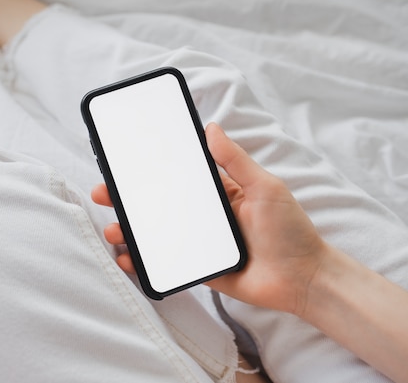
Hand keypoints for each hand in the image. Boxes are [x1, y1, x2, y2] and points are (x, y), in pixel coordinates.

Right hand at [91, 122, 328, 314]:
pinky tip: (126, 259)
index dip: (150, 172)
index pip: (177, 178)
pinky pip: (166, 262)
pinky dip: (144, 262)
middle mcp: (205, 216)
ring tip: (112, 228)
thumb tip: (211, 128)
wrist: (303, 279)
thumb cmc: (290, 231)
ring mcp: (199, 243)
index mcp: (219, 193)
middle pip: (159, 205)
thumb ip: (235, 161)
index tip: (125, 164)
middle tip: (104, 194)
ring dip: (130, 230)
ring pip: (157, 234)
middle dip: (128, 200)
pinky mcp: (199, 268)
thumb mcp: (265, 187)